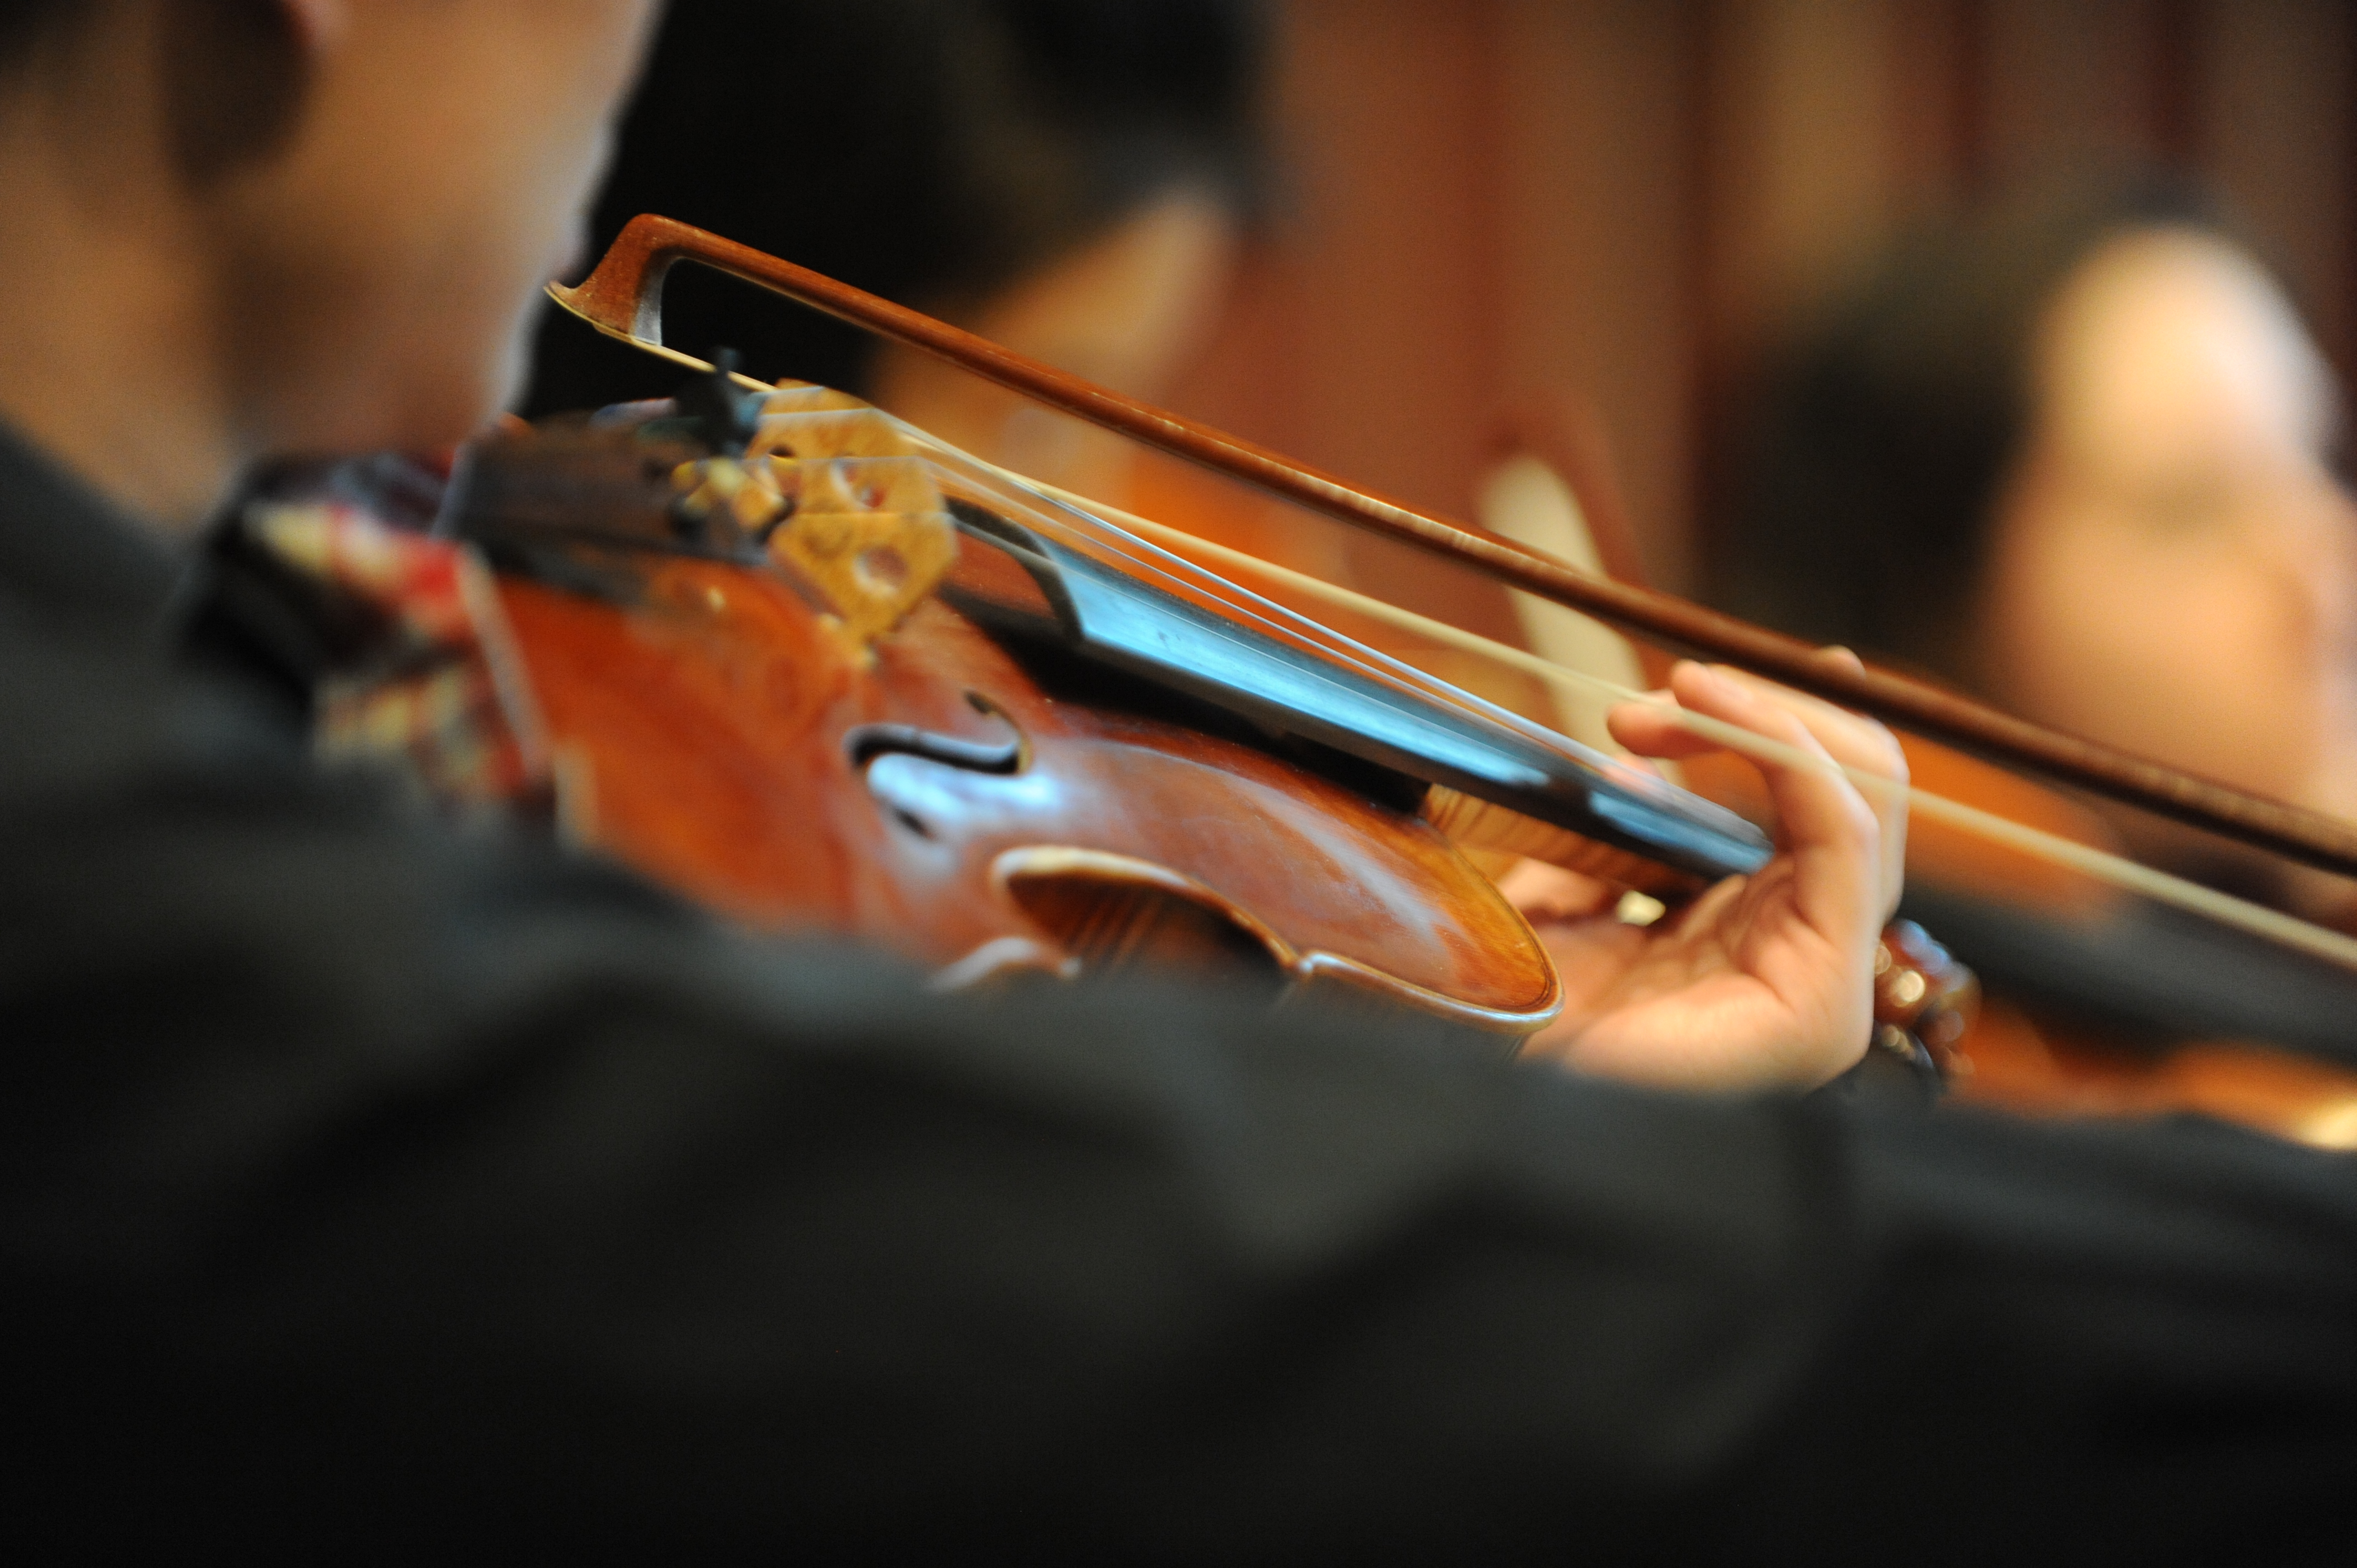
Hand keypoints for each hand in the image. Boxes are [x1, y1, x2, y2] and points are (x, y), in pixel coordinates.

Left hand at [1505, 656, 1906, 1089]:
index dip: (1767, 716)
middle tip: (1654, 697)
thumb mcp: (1556, 898)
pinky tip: (1718, 714)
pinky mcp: (1821, 1002)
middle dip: (1763, 708)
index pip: (1812, 797)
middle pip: (1853, 785)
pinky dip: (1790, 752)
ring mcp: (1826, 983)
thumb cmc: (1514, 1029)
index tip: (1681, 678)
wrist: (1487, 1110)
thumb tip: (1640, 759)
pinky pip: (1844, 839)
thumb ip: (1610, 834)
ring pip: (1866, 795)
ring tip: (1670, 698)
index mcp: (1756, 933)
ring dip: (1769, 716)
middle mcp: (1807, 956)